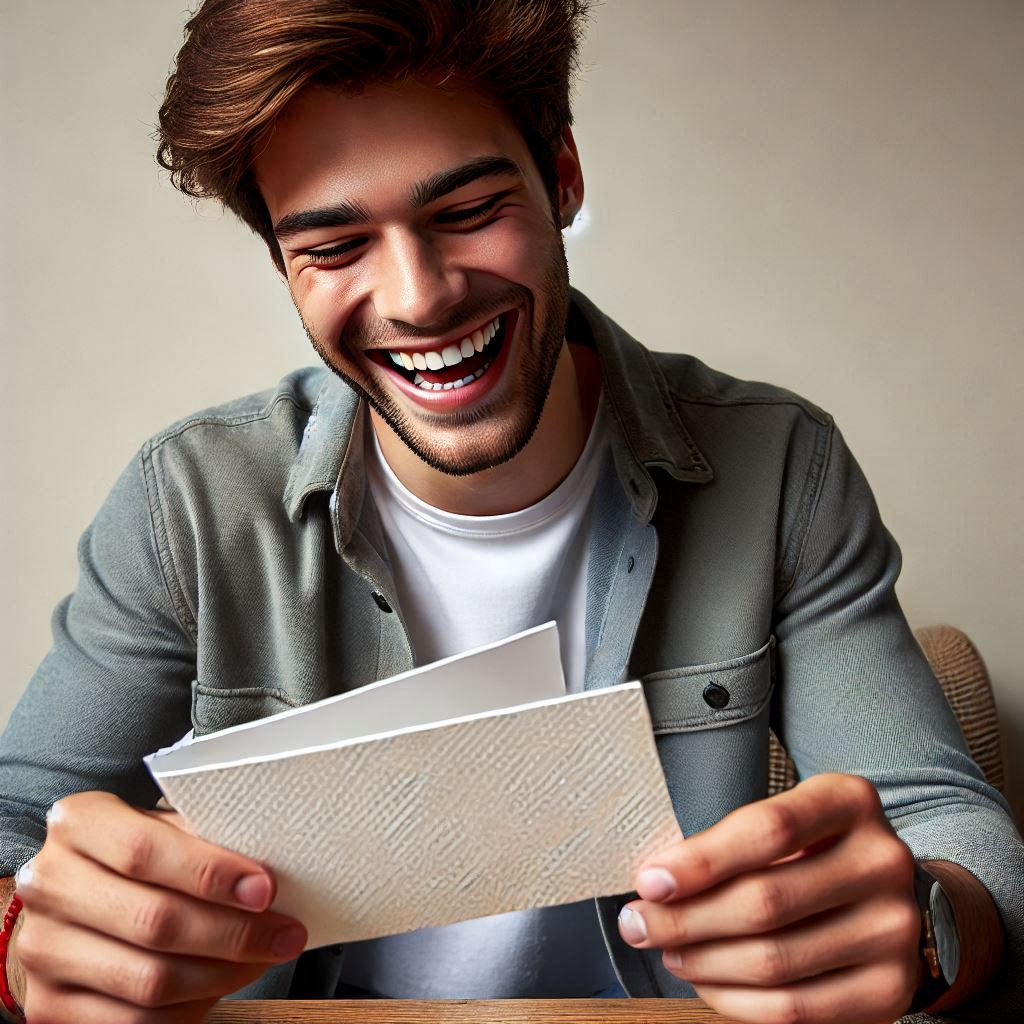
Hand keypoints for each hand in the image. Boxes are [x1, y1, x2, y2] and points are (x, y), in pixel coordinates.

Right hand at [11, 791, 306, 1022]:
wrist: (77, 903)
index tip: (266, 889)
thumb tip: (269, 872)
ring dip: (221, 974)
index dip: (211, 873)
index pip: (145, 849)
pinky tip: (221, 986)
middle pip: (153, 920)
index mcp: (77, 823)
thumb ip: (204, 840)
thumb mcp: (165, 828)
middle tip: (285, 932)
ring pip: (149, 979)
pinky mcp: (48, 1006)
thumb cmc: (141, 857)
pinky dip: (190, 1008)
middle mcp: (49, 883)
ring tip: (263, 958)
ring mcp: (42, 949)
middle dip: (234, 932)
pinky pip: (133, 1021)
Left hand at [618, 773, 921, 1023]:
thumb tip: (656, 883)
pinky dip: (736, 1001)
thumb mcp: (784, 821)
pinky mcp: (889, 989)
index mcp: (848, 801)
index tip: (650, 881)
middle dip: (686, 918)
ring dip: (704, 962)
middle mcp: (881, 861)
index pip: (767, 830)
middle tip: (638, 924)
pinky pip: (796, 1010)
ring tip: (669, 950)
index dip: (701, 861)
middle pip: (766, 900)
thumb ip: (731, 842)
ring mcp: (894, 929)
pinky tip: (705, 982)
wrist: (890, 896)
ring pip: (775, 961)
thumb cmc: (812, 850)